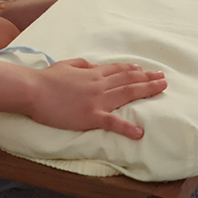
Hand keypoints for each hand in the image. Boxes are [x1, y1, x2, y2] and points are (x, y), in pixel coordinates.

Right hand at [29, 58, 167, 138]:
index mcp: (92, 73)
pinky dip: (127, 127)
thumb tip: (92, 66)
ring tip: (162, 90)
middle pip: (128, 80)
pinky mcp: (90, 117)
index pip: (117, 70)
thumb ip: (81, 65)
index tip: (145, 71)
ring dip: (146, 91)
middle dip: (148, 79)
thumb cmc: (46, 78)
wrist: (33, 90)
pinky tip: (139, 132)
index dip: (133, 70)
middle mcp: (99, 84)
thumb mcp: (66, 65)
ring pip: (127, 94)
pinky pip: (112, 122)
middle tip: (164, 79)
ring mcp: (97, 100)